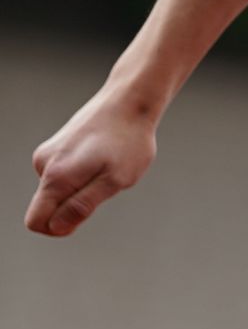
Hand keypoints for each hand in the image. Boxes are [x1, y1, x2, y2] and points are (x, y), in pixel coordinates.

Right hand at [26, 84, 157, 236]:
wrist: (130, 100)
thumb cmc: (128, 142)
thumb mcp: (114, 181)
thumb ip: (83, 206)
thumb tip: (56, 227)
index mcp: (55, 176)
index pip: (37, 221)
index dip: (59, 228)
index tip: (86, 214)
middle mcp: (44, 163)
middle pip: (46, 207)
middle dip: (72, 208)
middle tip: (102, 187)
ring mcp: (49, 152)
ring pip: (58, 189)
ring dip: (81, 187)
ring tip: (107, 165)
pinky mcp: (57, 144)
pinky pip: (63, 174)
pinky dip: (81, 173)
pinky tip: (103, 155)